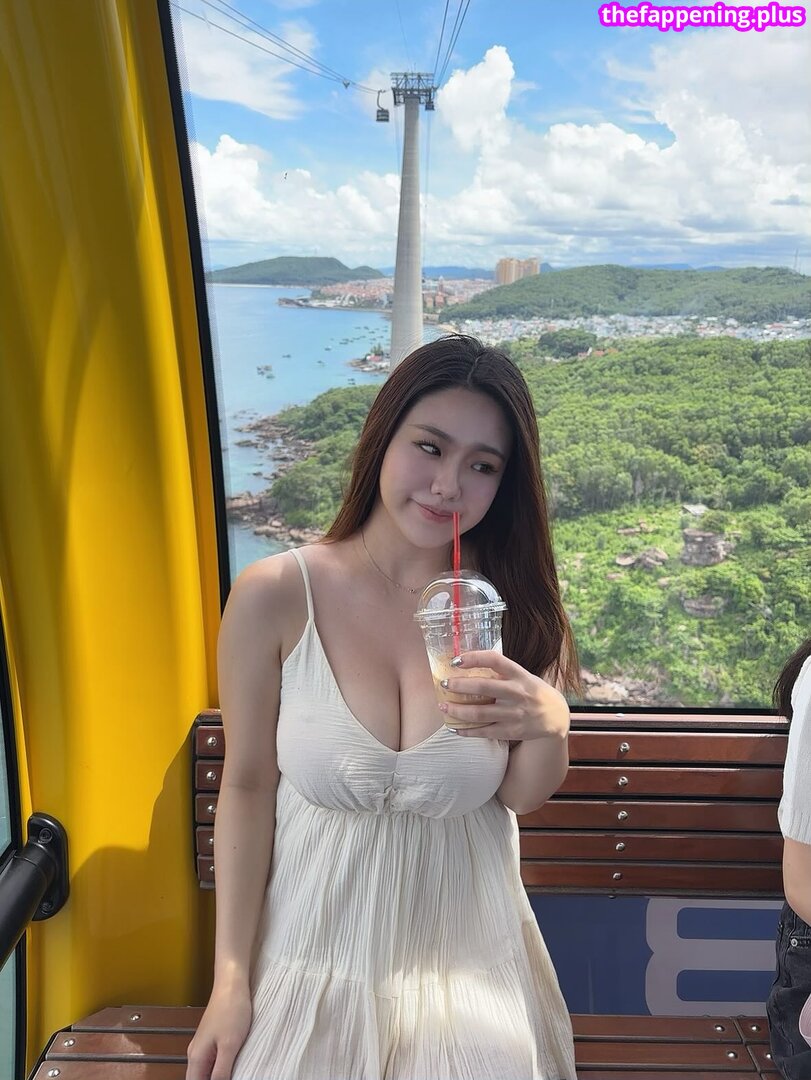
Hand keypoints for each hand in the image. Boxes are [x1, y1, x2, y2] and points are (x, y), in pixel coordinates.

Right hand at [186, 983, 251, 1079]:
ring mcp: (203, 1046)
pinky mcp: (211, 1040)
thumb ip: (221, 1071)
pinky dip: (218, 1070)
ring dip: (214, 1078)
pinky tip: (230, 1069)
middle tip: (230, 1078)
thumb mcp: (229, 1045)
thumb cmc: (231, 1009)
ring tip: (232, 1076)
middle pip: (197, 1079)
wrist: (232, 984)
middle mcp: (195, 1053)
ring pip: (204, 1072)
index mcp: (196, 1057)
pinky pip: (211, 1062)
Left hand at [439, 650, 568, 741]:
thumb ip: (502, 672)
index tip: (456, 660)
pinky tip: (455, 728)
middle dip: (459, 686)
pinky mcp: (513, 731)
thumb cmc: (533, 692)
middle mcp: (518, 692)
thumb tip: (468, 663)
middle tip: (444, 684)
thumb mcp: (523, 676)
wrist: (557, 717)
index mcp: (520, 674)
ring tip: (443, 707)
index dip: (474, 658)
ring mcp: (516, 713)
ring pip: (480, 713)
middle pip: (483, 687)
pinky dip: (468, 731)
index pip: (495, 660)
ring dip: (458, 710)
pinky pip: (485, 732)